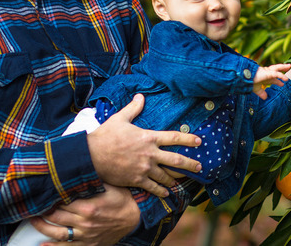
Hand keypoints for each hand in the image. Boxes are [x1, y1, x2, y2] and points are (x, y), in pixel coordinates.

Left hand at [33, 184, 137, 245]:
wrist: (136, 218)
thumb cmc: (123, 199)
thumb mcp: (110, 185)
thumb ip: (93, 180)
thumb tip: (79, 169)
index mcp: (89, 206)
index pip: (62, 200)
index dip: (51, 196)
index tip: (44, 191)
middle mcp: (85, 222)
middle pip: (56, 216)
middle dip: (43, 210)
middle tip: (34, 204)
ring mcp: (86, 235)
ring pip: (57, 232)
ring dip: (42, 227)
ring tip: (32, 220)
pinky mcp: (89, 244)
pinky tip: (42, 244)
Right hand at [87, 94, 201, 196]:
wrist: (90, 156)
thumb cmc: (105, 136)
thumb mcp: (120, 118)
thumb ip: (133, 108)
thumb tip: (140, 96)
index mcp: (148, 137)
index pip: (174, 138)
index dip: (188, 139)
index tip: (199, 142)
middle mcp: (150, 154)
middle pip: (176, 160)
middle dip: (190, 164)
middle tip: (200, 167)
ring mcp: (144, 169)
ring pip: (166, 176)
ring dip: (175, 179)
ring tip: (182, 181)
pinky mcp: (136, 180)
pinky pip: (153, 187)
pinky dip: (161, 191)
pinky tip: (166, 193)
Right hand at [252, 63, 290, 99]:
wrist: (244, 79)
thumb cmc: (249, 83)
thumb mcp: (256, 89)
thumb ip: (261, 93)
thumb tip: (265, 98)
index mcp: (264, 77)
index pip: (272, 78)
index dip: (278, 81)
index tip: (282, 84)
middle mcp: (266, 73)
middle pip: (276, 70)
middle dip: (282, 69)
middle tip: (289, 67)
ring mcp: (267, 72)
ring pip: (277, 68)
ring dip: (283, 67)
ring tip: (289, 66)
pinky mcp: (267, 73)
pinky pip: (276, 74)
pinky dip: (281, 76)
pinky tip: (286, 79)